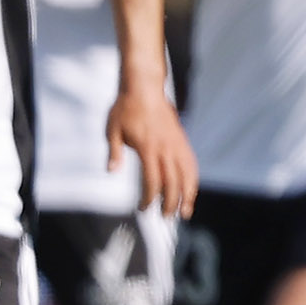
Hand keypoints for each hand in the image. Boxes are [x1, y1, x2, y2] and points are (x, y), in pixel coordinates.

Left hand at [106, 85, 197, 216]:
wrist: (145, 87)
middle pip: (173, 182)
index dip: (150, 198)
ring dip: (188, 195)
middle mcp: (166, 148)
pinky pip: (192, 163)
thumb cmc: (125, 108)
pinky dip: (193, 179)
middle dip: (170, 203)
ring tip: (186, 212)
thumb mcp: (112, 129)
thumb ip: (114, 151)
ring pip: (187, 175)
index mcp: (148, 148)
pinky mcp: (182, 140)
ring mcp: (177, 144)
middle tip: (166, 217)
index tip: (144, 209)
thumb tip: (112, 170)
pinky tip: (191, 189)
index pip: (152, 180)